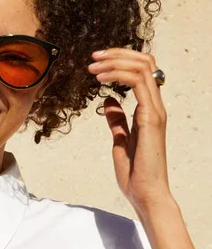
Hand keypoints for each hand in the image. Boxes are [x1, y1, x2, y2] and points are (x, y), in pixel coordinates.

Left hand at [88, 48, 170, 211]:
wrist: (145, 193)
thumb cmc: (135, 172)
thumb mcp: (120, 140)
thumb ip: (117, 120)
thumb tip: (108, 101)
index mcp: (149, 110)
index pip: (142, 72)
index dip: (121, 61)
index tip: (97, 63)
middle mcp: (155, 106)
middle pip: (145, 63)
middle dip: (118, 55)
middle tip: (93, 58)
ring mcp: (155, 111)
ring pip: (143, 68)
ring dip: (116, 61)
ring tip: (94, 67)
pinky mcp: (151, 118)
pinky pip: (139, 83)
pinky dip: (118, 75)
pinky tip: (101, 79)